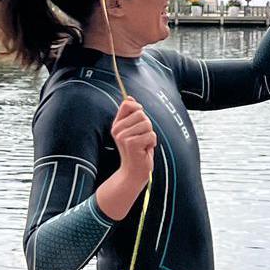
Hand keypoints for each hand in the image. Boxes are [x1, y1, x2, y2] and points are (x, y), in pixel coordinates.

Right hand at [97, 97, 155, 218]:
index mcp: (117, 124)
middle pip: (141, 114)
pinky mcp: (131, 144)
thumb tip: (129, 97)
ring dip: (150, 135)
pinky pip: (151, 135)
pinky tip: (145, 150)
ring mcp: (123, 136)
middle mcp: (118, 129)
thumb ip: (132, 115)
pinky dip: (152, 142)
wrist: (133, 172)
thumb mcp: (133, 131)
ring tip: (143, 145)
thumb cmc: (137, 151)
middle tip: (142, 138)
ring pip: (147, 124)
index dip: (137, 108)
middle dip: (147, 126)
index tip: (140, 118)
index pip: (127, 104)